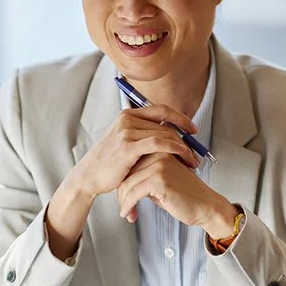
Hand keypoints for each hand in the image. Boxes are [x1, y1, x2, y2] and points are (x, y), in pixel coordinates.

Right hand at [68, 106, 201, 198]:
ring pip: (165, 133)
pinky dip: (175, 148)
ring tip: (193, 160)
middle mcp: (127, 119)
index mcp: (127, 115)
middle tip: (197, 152)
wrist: (89, 176)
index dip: (180, 118)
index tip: (193, 130)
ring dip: (183, 147)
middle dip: (185, 137)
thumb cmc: (109, 163)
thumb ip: (142, 135)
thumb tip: (166, 134)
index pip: (161, 110)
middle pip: (166, 123)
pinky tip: (183, 155)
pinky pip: (159, 143)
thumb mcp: (125, 143)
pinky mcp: (128, 146)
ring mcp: (127, 131)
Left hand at [116, 153, 238, 239]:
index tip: (123, 196)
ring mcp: (159, 165)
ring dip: (124, 202)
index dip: (123, 181)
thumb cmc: (184, 195)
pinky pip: (134, 193)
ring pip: (127, 184)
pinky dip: (128, 206)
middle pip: (126, 172)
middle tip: (124, 207)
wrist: (205, 206)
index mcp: (159, 148)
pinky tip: (129, 214)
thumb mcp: (163, 178)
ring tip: (126, 212)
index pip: (130, 162)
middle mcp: (159, 152)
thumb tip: (122, 180)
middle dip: (122, 193)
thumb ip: (144, 173)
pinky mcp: (160, 180)